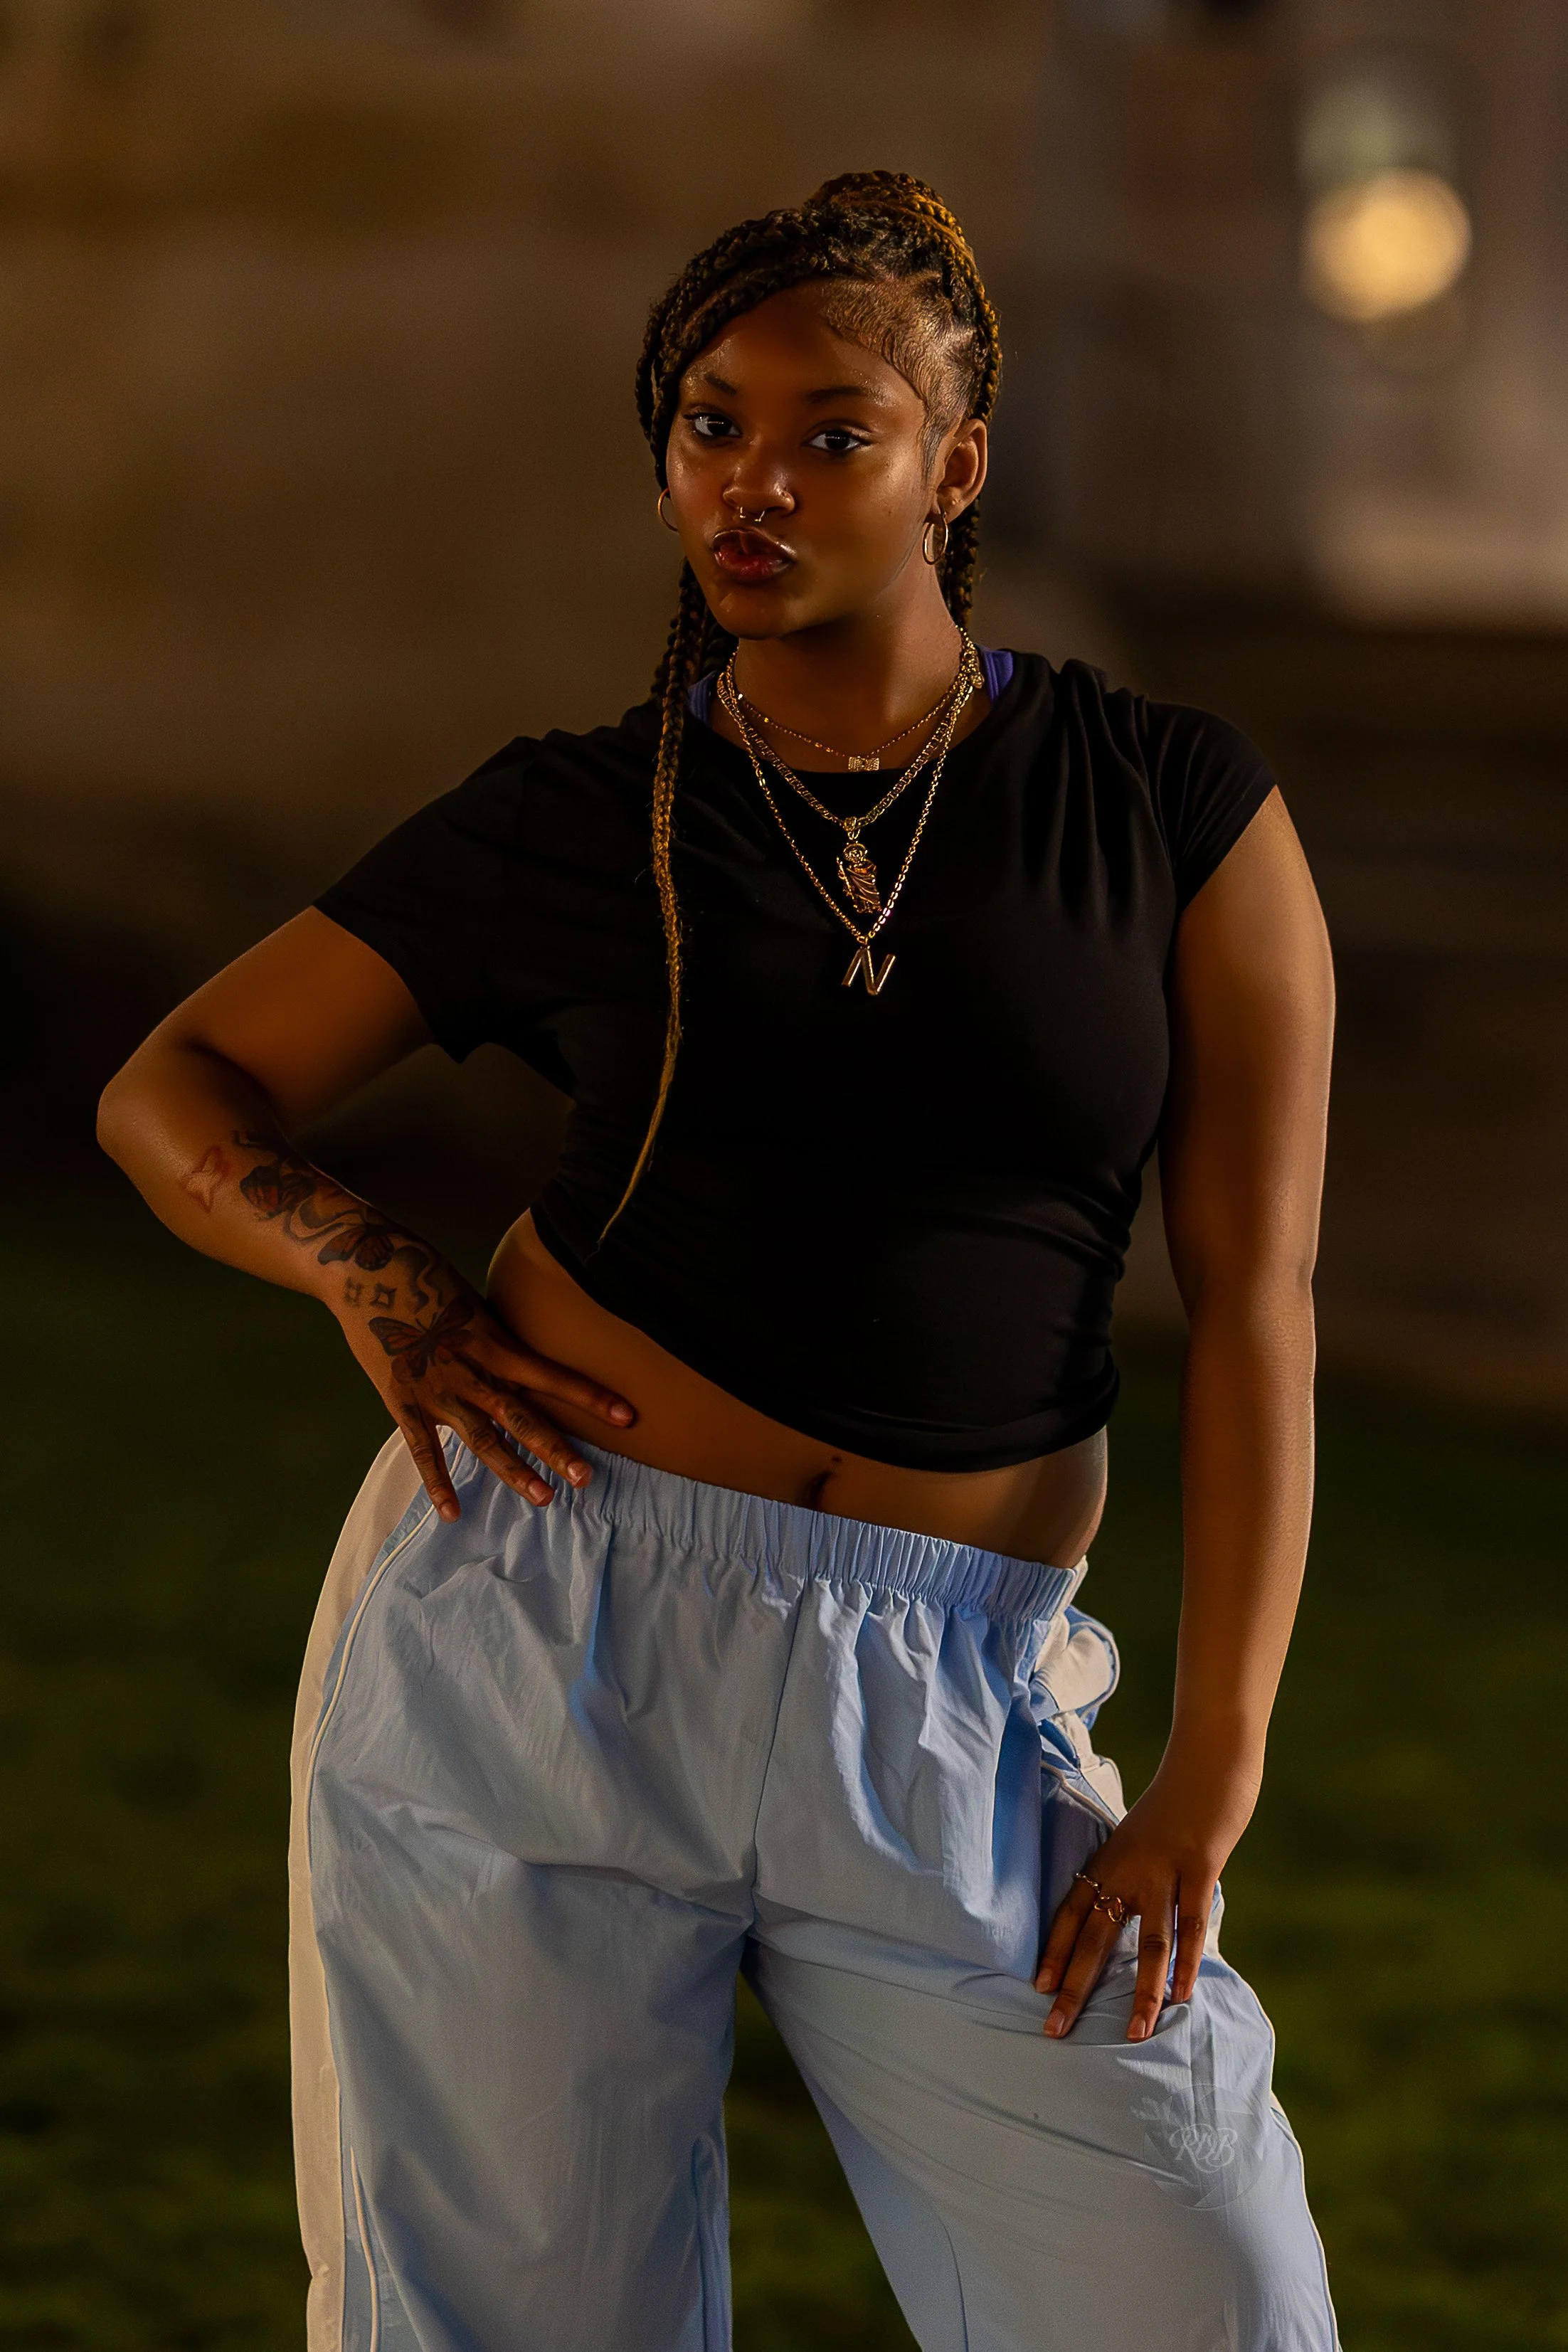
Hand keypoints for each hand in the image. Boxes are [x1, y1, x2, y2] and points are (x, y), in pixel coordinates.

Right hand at [220, 1132, 635, 1518]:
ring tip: (545, 1499)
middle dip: (556, 1448)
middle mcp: (470, 1369)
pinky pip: (423, 1449)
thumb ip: (494, 1336)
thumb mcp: (471, 1302)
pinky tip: (452, 1513)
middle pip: (521, 1416)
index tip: (627, 1415)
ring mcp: (436, 1388)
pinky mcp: (401, 1400)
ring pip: (482, 1438)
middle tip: (587, 1479)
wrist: (365, 1267)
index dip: (589, 1395)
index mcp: (492, 1341)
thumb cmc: (423, 1274)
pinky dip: (438, 1482)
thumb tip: (520, 1356)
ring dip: (514, 1470)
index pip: (550, 1374)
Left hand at [1034, 1745, 1260, 2042]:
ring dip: (1140, 1990)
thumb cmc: (1176, 1804)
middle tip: (1055, 2029)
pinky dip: (1187, 1963)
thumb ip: (1132, 1876)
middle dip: (1074, 1986)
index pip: (1070, 1911)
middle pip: (1093, 1936)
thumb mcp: (1141, 1839)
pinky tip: (1181, 1996)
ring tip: (1132, 2032)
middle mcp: (1127, 1868)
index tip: (1039, 1988)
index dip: (1053, 1950)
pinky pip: (1190, 1924)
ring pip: (1148, 1940)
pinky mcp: (1199, 1868)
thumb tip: (1126, 1912)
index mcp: (1109, 1860)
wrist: (1207, 1760)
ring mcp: (1163, 1869)